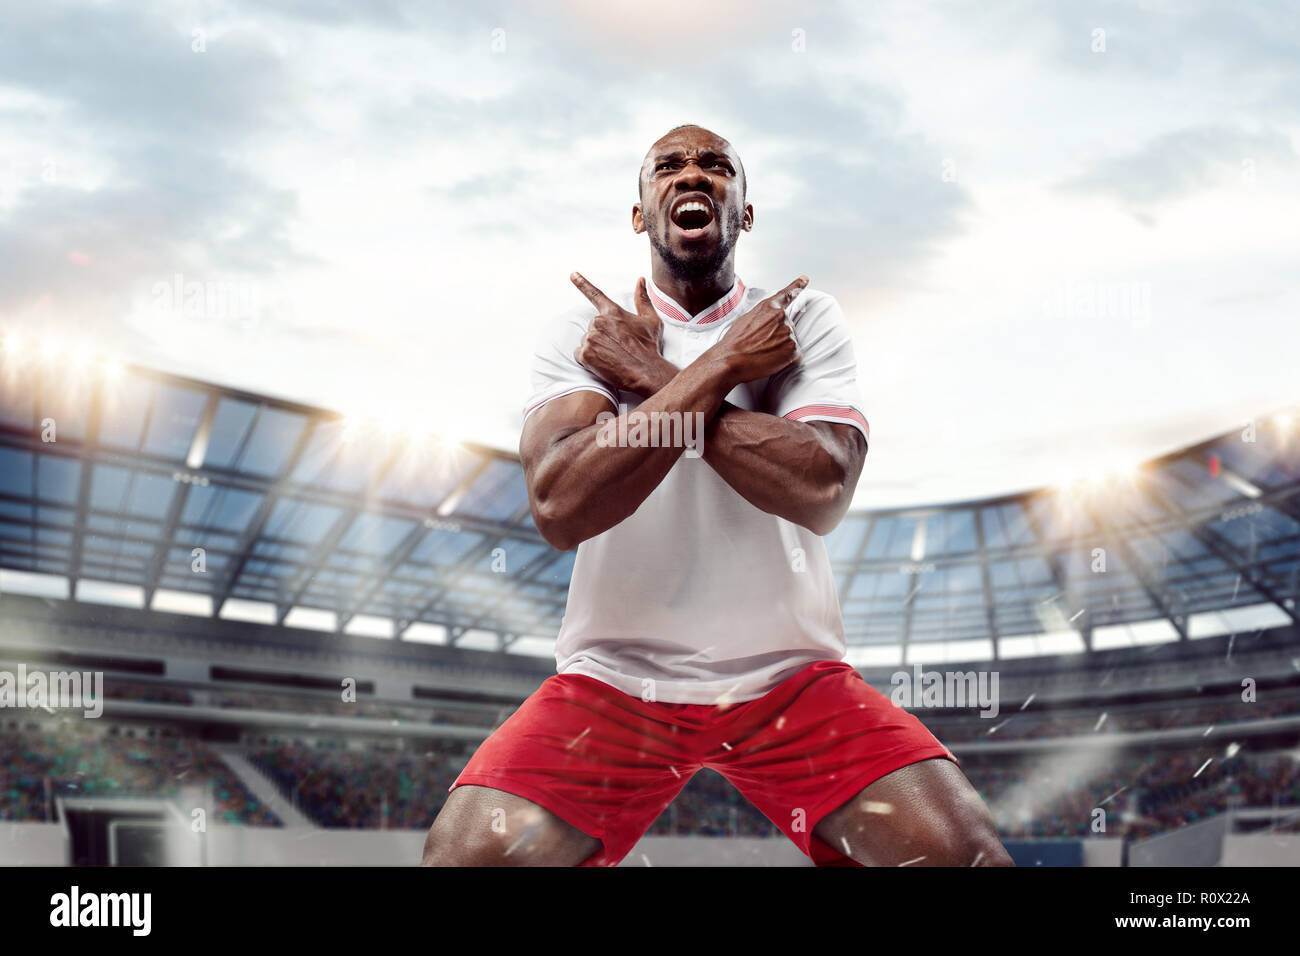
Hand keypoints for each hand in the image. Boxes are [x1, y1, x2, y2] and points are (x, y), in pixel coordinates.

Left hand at [571, 273, 674, 395]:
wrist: (645, 371)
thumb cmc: (649, 347)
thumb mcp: (651, 320)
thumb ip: (643, 299)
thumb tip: (641, 281)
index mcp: (613, 312)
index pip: (595, 294)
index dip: (583, 284)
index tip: (573, 274)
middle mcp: (599, 322)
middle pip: (593, 327)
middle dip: (602, 336)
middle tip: (617, 347)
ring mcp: (591, 337)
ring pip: (587, 341)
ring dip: (596, 348)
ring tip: (612, 356)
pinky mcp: (585, 353)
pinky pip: (580, 354)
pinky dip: (588, 360)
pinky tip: (602, 363)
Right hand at [711, 275, 806, 384]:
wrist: (731, 361)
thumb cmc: (734, 343)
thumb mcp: (745, 320)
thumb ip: (762, 317)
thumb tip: (767, 324)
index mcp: (768, 307)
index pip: (786, 295)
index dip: (797, 286)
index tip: (805, 279)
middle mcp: (781, 317)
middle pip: (787, 327)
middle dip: (778, 337)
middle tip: (761, 346)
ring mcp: (788, 332)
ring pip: (790, 342)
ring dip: (780, 349)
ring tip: (762, 354)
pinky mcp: (793, 348)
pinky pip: (794, 355)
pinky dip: (784, 360)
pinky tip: (770, 360)